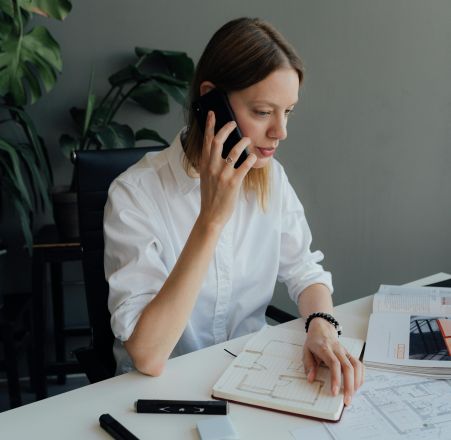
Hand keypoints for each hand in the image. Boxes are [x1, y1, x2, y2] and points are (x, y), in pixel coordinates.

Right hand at [198, 111, 256, 227]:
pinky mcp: (233, 183)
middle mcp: (212, 167)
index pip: (206, 141)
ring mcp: (222, 175)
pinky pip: (244, 166)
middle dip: (226, 128)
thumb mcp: (206, 177)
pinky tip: (254, 157)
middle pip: (217, 140)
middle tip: (233, 123)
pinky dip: (251, 159)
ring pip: (234, 151)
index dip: (209, 125)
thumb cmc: (210, 196)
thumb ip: (210, 164)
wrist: (211, 215)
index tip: (212, 114)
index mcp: (204, 165)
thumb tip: (219, 151)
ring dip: (243, 142)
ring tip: (248, 139)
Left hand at [302, 318, 363, 405]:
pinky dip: (360, 376)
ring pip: (357, 366)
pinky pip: (359, 365)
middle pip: (348, 367)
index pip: (334, 364)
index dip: (336, 379)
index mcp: (325, 349)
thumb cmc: (314, 341)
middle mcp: (338, 350)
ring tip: (352, 395)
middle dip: (349, 386)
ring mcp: (345, 352)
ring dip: (357, 382)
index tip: (335, 392)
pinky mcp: (350, 354)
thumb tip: (311, 379)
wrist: (322, 328)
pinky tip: (356, 385)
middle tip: (346, 400)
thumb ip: (308, 365)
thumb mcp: (306, 351)